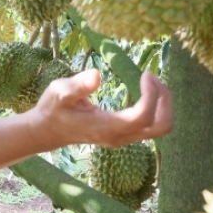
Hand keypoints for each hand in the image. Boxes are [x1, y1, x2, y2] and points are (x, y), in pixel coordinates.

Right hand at [27, 69, 172, 149]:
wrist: (47, 131)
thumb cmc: (53, 109)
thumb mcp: (59, 92)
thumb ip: (77, 85)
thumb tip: (97, 75)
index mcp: (107, 127)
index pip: (143, 116)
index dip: (151, 95)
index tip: (145, 73)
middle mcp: (120, 137)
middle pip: (161, 126)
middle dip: (165, 100)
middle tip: (152, 77)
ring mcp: (124, 138)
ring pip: (160, 127)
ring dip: (162, 103)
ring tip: (150, 81)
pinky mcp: (125, 135)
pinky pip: (152, 125)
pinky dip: (156, 107)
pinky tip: (144, 89)